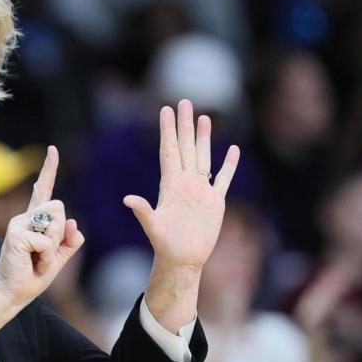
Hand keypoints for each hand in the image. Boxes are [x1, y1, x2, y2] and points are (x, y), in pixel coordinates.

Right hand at [0, 146, 84, 310]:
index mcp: (33, 221)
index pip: (43, 190)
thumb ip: (69, 241)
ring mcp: (18, 224)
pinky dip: (47, 257)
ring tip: (39, 260)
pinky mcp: (16, 234)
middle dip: (60, 233)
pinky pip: (47, 241)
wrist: (12, 295)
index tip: (52, 151)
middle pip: (58, 207)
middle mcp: (23, 218)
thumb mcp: (58, 258)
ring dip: (54, 246)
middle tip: (46, 254)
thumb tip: (73, 222)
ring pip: (55, 222)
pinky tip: (35, 264)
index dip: (49, 170)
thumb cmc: (32, 277)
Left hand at [124, 101, 238, 272]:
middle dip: (185, 125)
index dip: (167, 130)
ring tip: (205, 117)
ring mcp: (201, 190)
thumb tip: (127, 200)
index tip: (165, 109)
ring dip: (204, 138)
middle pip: (186, 147)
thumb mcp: (153, 227)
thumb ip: (143, 212)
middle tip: (184, 102)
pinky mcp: (215, 201)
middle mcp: (185, 182)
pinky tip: (233, 150)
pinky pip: (224, 178)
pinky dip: (229, 165)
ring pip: (203, 157)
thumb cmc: (165, 245)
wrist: (183, 259)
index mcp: (170, 184)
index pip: (169, 150)